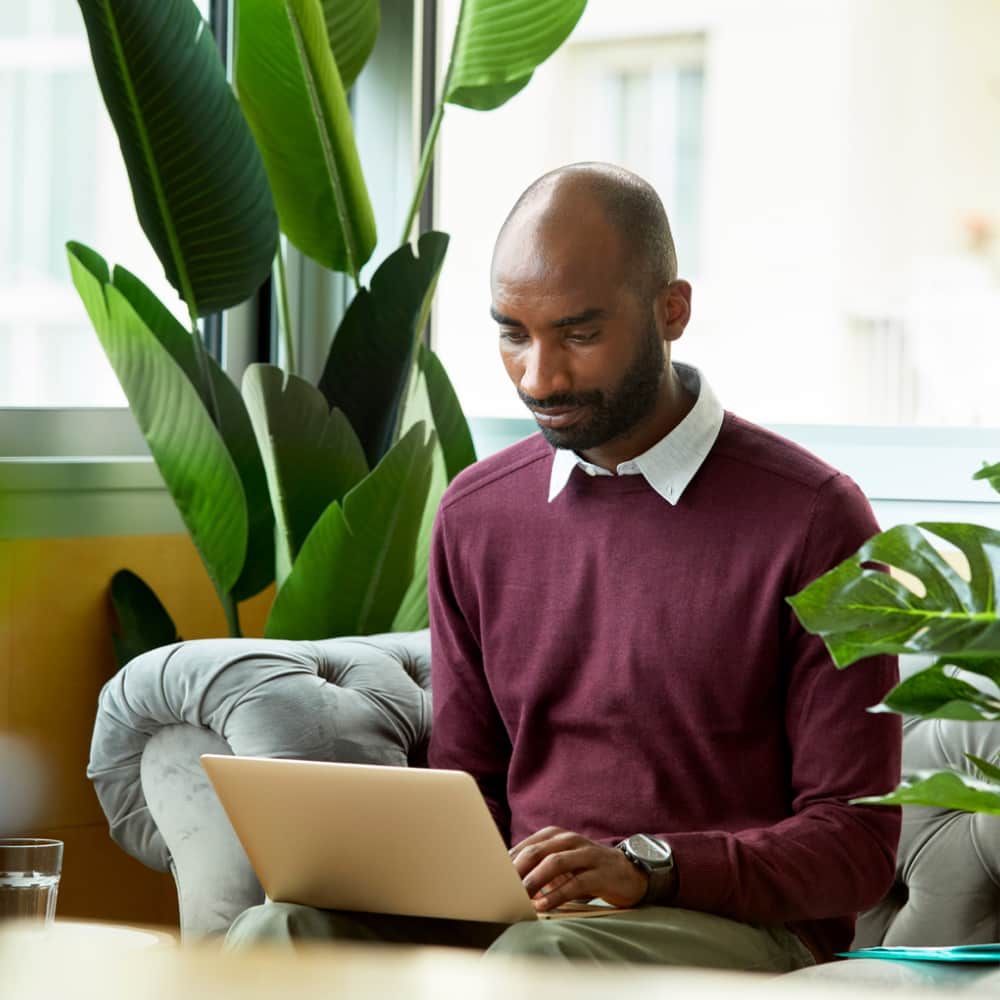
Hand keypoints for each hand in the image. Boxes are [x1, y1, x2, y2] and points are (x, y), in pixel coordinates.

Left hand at [509, 826, 647, 911]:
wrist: (628, 872)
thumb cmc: (587, 869)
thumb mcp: (562, 862)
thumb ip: (539, 866)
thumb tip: (507, 881)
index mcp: (557, 835)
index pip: (527, 845)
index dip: (509, 861)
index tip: (493, 878)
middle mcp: (570, 840)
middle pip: (538, 851)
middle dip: (518, 870)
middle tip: (501, 887)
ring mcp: (587, 854)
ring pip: (555, 863)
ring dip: (535, 880)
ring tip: (520, 896)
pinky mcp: (600, 873)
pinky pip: (575, 883)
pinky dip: (556, 894)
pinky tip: (544, 905)